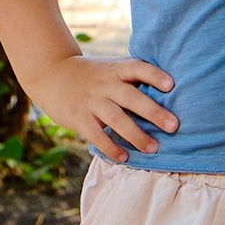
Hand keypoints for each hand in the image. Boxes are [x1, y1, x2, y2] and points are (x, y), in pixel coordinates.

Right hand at [28, 52, 176, 161]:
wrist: (51, 74)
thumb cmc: (92, 74)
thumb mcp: (111, 68)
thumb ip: (133, 77)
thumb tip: (170, 90)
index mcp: (116, 69)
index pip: (138, 68)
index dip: (154, 75)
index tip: (171, 85)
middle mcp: (105, 84)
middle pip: (131, 97)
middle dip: (153, 112)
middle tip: (174, 126)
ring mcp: (91, 101)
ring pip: (116, 119)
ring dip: (136, 135)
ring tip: (153, 148)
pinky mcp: (79, 118)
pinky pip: (96, 135)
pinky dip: (110, 147)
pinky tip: (124, 157)